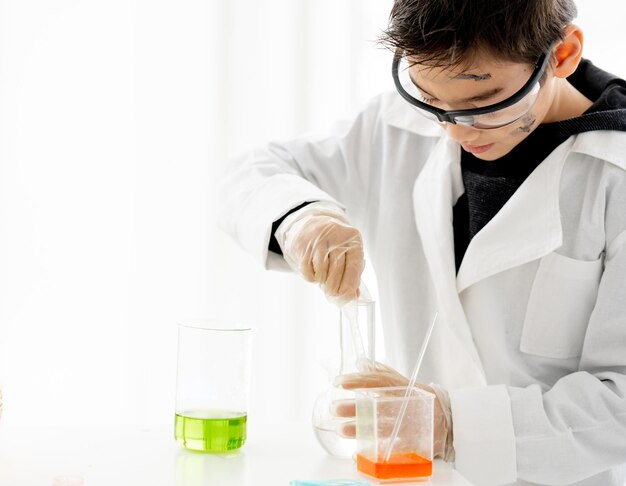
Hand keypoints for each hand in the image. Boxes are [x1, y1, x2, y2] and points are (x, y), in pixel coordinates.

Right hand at [278, 213, 363, 301]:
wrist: (312, 226)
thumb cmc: (335, 244)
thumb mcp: (349, 252)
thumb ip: (353, 273)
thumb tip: (354, 295)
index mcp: (353, 237)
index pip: (354, 266)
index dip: (350, 285)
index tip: (346, 297)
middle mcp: (336, 235)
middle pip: (337, 269)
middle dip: (335, 288)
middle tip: (333, 295)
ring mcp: (318, 239)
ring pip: (322, 271)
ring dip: (323, 282)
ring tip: (325, 280)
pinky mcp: (303, 245)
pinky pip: (307, 271)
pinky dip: (311, 278)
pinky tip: (315, 273)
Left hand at [333, 361, 452, 459]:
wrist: (447, 420)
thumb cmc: (419, 399)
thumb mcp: (402, 382)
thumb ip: (381, 372)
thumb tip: (360, 362)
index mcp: (402, 387)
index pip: (378, 381)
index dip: (357, 381)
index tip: (338, 383)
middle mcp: (406, 405)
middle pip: (378, 405)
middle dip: (354, 408)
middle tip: (334, 408)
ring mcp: (409, 425)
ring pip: (382, 427)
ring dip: (359, 429)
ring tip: (341, 429)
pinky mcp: (412, 443)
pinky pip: (391, 447)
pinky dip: (373, 449)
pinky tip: (357, 450)